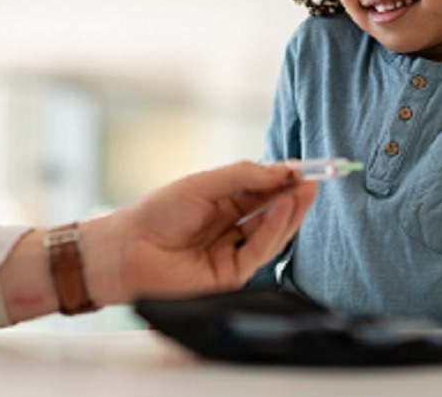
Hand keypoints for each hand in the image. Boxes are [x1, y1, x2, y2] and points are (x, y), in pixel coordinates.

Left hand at [81, 161, 316, 304]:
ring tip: (306, 188)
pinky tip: (285, 206)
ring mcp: (234, 251)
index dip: (286, 178)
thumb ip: (244, 177)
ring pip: (273, 231)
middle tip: (315, 177)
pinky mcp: (232, 275)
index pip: (265, 189)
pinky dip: (276, 227)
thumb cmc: (159, 212)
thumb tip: (283, 170)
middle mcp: (234, 227)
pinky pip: (260, 250)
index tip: (307, 166)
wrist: (126, 250)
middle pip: (273, 210)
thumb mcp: (205, 184)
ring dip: (291, 210)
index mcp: (226, 203)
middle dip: (295, 194)